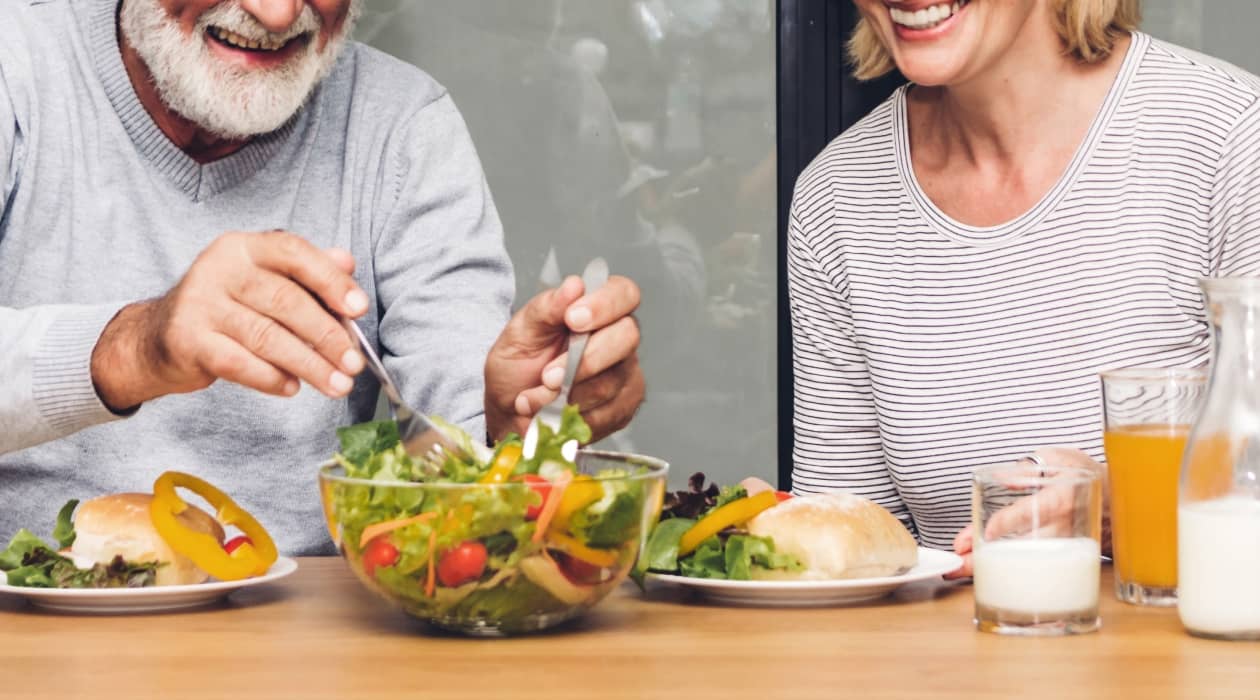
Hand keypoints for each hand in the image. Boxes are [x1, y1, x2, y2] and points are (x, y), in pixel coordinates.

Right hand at [91, 231, 367, 409]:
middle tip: (354, 364)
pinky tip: (293, 387)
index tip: (359, 308)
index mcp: (244, 247)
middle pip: (285, 301)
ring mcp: (199, 304)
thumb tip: (347, 260)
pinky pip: (240, 363)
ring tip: (337, 385)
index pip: (294, 253)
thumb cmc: (228, 307)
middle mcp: (218, 268)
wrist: (159, 337)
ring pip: (267, 337)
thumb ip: (307, 271)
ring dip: (309, 365)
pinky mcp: (187, 340)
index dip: (331, 280)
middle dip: (327, 336)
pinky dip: (272, 378)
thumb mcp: (265, 280)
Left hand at [484, 274, 643, 442]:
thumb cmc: (518, 365)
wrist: (509, 410)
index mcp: (598, 308)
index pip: (623, 293)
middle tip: (548, 375)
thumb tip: (575, 286)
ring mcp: (625, 375)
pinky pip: (605, 414)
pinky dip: (571, 416)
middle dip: (583, 359)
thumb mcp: (520, 332)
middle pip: (626, 338)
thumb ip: (547, 308)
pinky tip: (552, 412)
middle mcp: (619, 338)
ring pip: (611, 382)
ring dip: (566, 394)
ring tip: (535, 396)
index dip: (604, 305)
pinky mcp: (622, 408)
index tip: (572, 319)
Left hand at [945, 447, 1109, 579]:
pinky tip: (982, 573)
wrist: (1121, 502)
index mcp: (1062, 498)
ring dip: (992, 568)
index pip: (1032, 512)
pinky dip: (1006, 571)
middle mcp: (1063, 527)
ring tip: (960, 570)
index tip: (986, 532)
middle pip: (1023, 547)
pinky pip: (1033, 568)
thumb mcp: (1063, 458)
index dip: (1008, 522)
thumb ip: (1033, 464)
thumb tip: (1005, 475)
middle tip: (959, 560)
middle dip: (990, 556)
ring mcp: (1063, 547)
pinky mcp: (1063, 559)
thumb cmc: (1087, 476)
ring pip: (1025, 563)